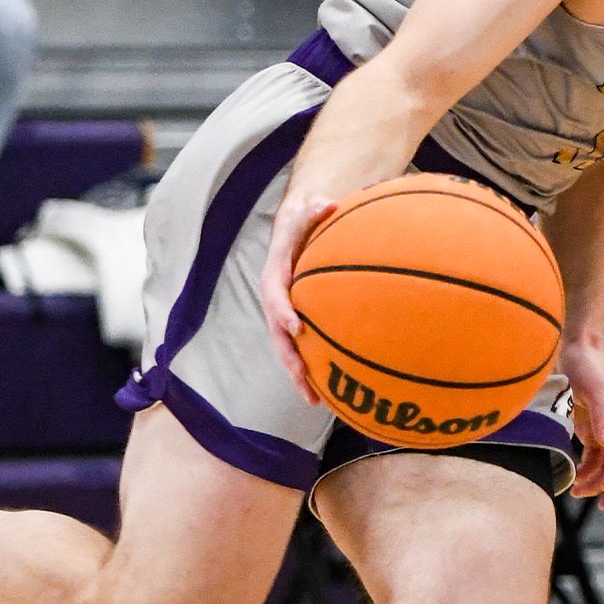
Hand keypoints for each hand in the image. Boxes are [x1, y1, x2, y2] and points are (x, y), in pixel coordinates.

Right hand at [258, 190, 339, 404]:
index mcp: (274, 276)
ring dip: (299, 374)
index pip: (275, 296)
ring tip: (315, 400)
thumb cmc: (303, 221)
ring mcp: (284, 315)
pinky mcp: (297, 323)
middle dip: (289, 357)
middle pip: (277, 333)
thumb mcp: (307, 210)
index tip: (296, 327)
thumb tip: (329, 203)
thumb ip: (315, 209)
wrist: (295, 230)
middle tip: (303, 377)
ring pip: (287, 349)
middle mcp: (275, 301)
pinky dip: (311, 369)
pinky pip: (301, 348)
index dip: (283, 312)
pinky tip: (329, 392)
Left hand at [562, 335, 603, 507]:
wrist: (576, 351)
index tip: (603, 488)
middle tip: (599, 503)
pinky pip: (597, 460)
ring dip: (598, 482)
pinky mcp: (598, 432)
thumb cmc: (588, 366)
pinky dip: (588, 472)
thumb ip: (602, 416)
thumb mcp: (594, 389)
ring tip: (577, 492)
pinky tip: (575, 480)